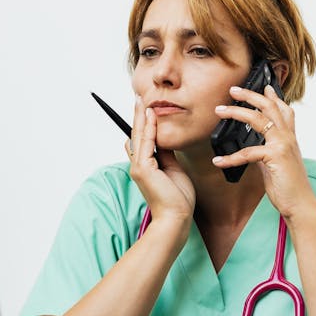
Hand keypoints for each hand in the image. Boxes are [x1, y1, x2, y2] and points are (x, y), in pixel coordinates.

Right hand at [126, 98, 194, 227]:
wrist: (176, 217)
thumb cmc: (177, 198)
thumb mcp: (173, 170)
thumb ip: (166, 154)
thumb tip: (164, 140)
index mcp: (145, 166)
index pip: (142, 141)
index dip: (143, 124)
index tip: (145, 110)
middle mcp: (139, 165)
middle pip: (138, 135)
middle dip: (138, 116)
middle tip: (139, 98)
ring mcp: (139, 167)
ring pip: (140, 137)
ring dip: (141, 117)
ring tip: (142, 101)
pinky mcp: (143, 169)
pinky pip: (147, 143)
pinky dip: (149, 128)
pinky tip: (150, 115)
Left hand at [213, 85, 315, 220]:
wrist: (301, 204)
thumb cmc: (290, 187)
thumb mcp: (278, 165)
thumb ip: (267, 153)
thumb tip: (254, 149)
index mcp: (289, 138)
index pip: (284, 110)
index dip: (274, 97)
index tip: (265, 86)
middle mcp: (288, 137)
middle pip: (269, 107)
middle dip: (250, 95)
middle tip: (233, 89)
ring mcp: (283, 145)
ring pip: (258, 119)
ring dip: (236, 112)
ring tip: (220, 110)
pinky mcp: (275, 156)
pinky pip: (248, 152)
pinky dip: (230, 157)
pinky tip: (218, 160)